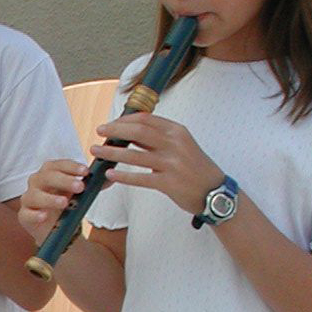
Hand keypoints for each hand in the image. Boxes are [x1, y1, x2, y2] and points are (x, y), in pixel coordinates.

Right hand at [18, 159, 90, 241]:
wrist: (59, 229)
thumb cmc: (68, 206)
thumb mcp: (82, 194)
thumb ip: (95, 185)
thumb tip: (110, 176)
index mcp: (50, 173)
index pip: (57, 165)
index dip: (71, 167)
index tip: (86, 172)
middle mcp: (37, 183)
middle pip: (45, 177)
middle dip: (63, 180)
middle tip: (80, 187)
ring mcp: (29, 199)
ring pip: (33, 195)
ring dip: (50, 198)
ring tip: (64, 203)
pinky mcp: (24, 216)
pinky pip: (26, 213)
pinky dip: (35, 214)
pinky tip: (44, 216)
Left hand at [91, 113, 221, 215]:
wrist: (214, 191)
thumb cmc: (194, 168)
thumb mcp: (181, 145)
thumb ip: (158, 139)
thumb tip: (129, 133)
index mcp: (177, 131)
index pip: (146, 119)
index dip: (124, 120)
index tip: (110, 124)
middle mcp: (175, 144)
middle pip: (138, 132)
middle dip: (114, 131)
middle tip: (99, 133)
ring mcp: (172, 164)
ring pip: (135, 155)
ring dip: (112, 152)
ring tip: (97, 152)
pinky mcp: (168, 183)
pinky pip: (140, 178)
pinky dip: (123, 176)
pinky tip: (109, 174)